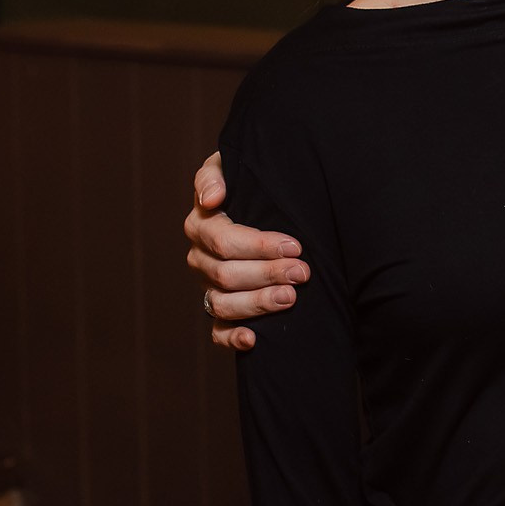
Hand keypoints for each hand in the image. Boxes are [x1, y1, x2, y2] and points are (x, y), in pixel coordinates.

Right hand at [184, 151, 308, 349]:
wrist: (267, 203)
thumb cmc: (250, 182)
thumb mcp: (231, 165)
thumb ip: (214, 175)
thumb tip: (211, 199)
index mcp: (202, 225)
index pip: (224, 241)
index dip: (259, 245)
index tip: (295, 245)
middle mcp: (201, 259)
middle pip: (227, 275)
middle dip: (268, 274)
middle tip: (302, 272)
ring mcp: (210, 287)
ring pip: (223, 304)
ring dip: (258, 304)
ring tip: (291, 298)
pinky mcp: (221, 311)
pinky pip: (218, 332)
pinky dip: (233, 338)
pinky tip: (253, 340)